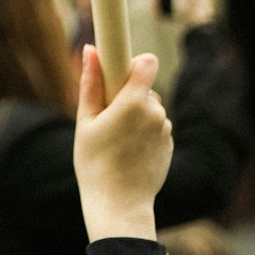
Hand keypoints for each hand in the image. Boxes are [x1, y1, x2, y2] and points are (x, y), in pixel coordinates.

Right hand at [73, 46, 173, 241]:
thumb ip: (90, 84)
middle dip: (127, 95)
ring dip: (136, 115)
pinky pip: (155, 127)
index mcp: (133, 102)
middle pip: (144, 87)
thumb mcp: (85, 122)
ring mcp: (165, 130)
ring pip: (150, 108)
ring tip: (117, 140)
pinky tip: (129, 151)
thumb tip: (90, 50)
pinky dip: (144, 132)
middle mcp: (155, 112)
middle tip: (107, 118)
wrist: (118, 205)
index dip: (133, 64)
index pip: (146, 63)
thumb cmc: (95, 163)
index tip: (117, 73)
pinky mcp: (169, 145)